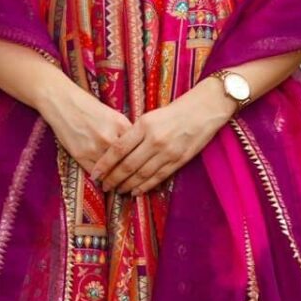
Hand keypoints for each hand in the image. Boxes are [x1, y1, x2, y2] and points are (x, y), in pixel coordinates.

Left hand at [83, 80, 237, 195]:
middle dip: (113, 178)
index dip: (104, 164)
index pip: (118, 149)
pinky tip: (136, 191)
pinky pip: (158, 177)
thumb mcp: (151, 115)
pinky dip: (145, 186)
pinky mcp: (179, 160)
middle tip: (104, 186)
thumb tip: (117, 150)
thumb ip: (135, 132)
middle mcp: (154, 140)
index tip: (95, 173)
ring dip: (127, 185)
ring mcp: (167, 152)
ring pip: (141, 174)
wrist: (205, 109)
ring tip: (117, 190)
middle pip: (127, 165)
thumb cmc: (176, 110)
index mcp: (144, 125)